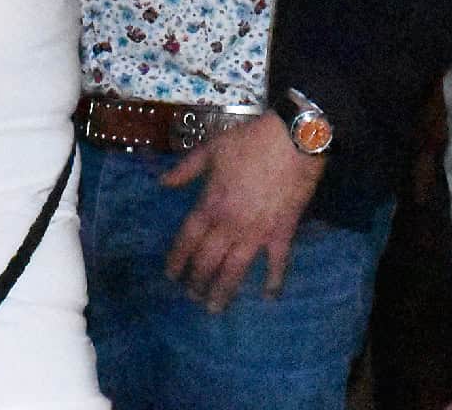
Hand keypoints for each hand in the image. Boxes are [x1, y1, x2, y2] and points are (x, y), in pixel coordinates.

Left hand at [161, 111, 324, 311]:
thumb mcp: (210, 150)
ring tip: (215, 308)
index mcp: (210, 204)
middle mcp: (230, 224)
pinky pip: (276, 264)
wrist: (290, 143)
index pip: (188, 239)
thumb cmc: (247, 143)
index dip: (177, 259)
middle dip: (197, 281)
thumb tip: (162, 182)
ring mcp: (257, 233)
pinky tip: (268, 297)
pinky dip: (273, 281)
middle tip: (191, 297)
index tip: (170, 275)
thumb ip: (185, 169)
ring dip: (224, 290)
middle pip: (208, 260)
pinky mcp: (282, 234)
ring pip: (236, 269)